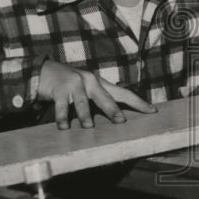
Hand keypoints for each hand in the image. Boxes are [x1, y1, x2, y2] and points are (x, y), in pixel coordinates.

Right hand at [38, 60, 155, 129]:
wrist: (45, 71)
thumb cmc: (70, 85)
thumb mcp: (87, 90)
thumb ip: (99, 101)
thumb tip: (117, 119)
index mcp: (100, 83)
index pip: (123, 93)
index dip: (138, 102)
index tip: (153, 110)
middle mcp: (90, 81)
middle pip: (105, 97)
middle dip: (113, 110)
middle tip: (121, 121)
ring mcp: (75, 84)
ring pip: (82, 102)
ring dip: (85, 114)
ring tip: (88, 126)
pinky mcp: (59, 89)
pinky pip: (61, 106)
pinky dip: (62, 117)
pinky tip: (64, 126)